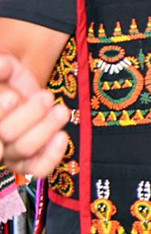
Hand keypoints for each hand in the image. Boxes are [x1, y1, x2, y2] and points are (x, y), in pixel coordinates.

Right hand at [0, 54, 69, 177]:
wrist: (19, 89)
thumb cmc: (6, 78)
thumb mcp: (4, 69)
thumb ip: (2, 68)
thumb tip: (4, 65)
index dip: (0, 112)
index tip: (13, 98)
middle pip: (7, 134)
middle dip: (28, 115)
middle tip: (45, 96)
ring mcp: (6, 152)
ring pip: (23, 149)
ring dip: (46, 127)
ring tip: (60, 110)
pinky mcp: (26, 160)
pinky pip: (37, 168)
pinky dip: (51, 156)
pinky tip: (61, 136)